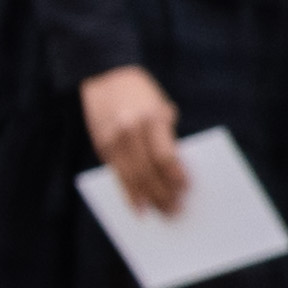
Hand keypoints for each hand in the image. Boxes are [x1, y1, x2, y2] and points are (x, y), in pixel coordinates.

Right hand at [80, 64, 189, 216]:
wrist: (106, 75)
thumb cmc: (143, 94)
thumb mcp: (161, 108)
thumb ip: (165, 137)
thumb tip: (173, 174)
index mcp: (151, 119)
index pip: (165, 156)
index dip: (175, 176)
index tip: (186, 190)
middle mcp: (129, 130)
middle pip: (147, 172)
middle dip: (161, 193)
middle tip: (174, 210)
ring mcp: (112, 139)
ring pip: (130, 177)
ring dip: (144, 198)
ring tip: (156, 213)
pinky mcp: (101, 144)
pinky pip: (116, 174)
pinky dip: (126, 191)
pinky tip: (136, 204)